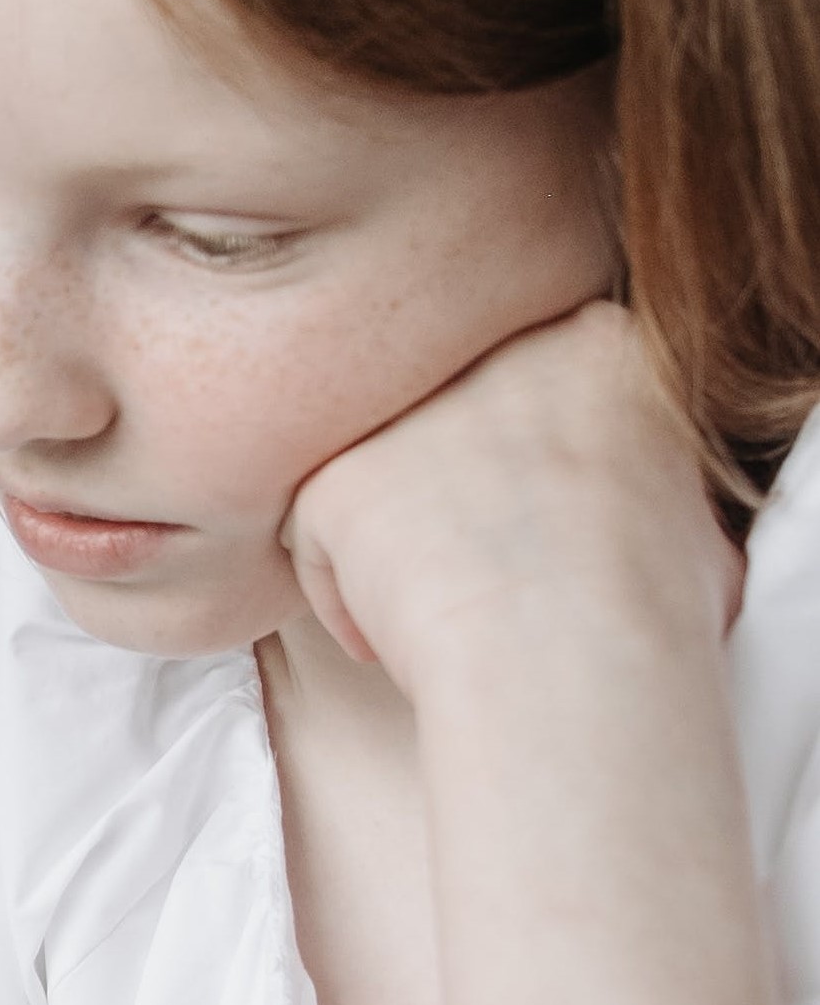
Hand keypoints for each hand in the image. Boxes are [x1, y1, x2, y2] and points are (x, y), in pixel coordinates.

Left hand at [286, 302, 737, 695]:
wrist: (576, 662)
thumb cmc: (653, 611)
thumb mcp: (689, 508)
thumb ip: (634, 470)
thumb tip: (622, 497)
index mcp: (596, 342)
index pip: (526, 384)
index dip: (517, 467)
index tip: (529, 529)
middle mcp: (491, 351)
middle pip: (440, 420)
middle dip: (444, 493)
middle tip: (473, 569)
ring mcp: (405, 409)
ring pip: (373, 473)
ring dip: (392, 542)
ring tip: (437, 613)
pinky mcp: (335, 475)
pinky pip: (316, 537)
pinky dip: (345, 600)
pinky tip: (390, 644)